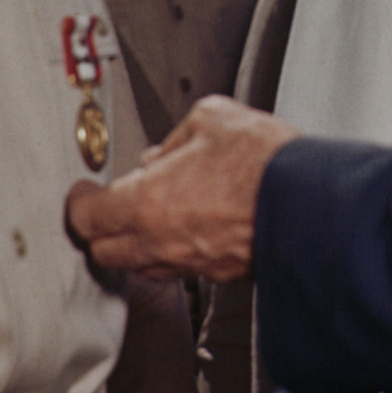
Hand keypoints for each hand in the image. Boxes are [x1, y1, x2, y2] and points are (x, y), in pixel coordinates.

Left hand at [67, 99, 295, 278]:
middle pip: (105, 253)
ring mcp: (190, 264)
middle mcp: (160, 243)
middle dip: (101, 230)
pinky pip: (180, 267)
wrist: (313, 205)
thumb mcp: (211, 118)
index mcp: (146, 203)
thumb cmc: (263, 162)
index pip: (87, 218)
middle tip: (108, 207)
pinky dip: (174, 250)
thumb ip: (175, 138)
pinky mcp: (220, 274)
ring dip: (137, 244)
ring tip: (150, 217)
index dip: (79, 203)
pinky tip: (191, 225)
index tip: (82, 192)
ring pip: (142, 265)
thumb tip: (163, 154)